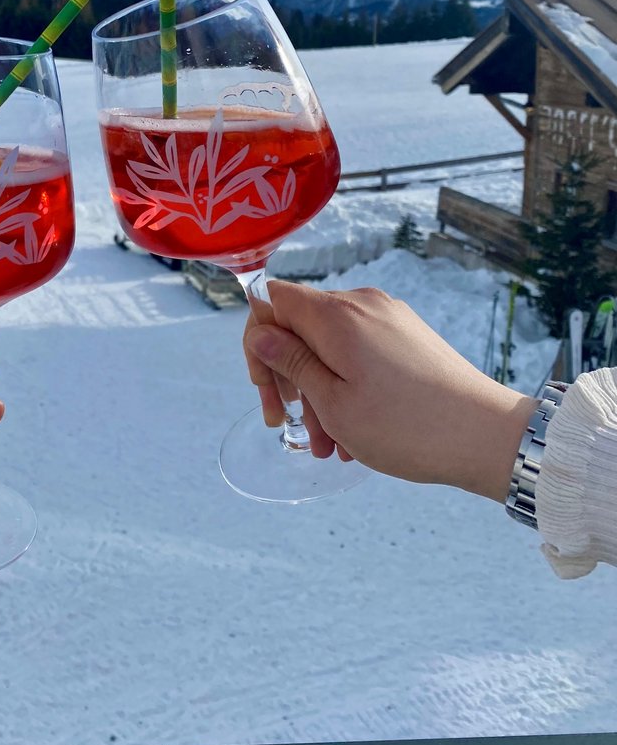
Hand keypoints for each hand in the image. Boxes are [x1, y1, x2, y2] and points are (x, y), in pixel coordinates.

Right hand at [243, 281, 536, 500]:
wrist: (486, 436)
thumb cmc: (406, 426)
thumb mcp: (332, 403)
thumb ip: (290, 362)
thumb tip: (260, 333)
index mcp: (336, 315)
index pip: (272, 299)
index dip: (258, 339)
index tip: (267, 386)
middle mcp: (361, 304)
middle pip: (300, 325)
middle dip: (289, 376)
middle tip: (289, 425)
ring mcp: (389, 317)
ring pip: (330, 345)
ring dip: (320, 392)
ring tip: (330, 445)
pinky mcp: (408, 334)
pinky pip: (360, 351)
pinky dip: (347, 385)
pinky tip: (354, 430)